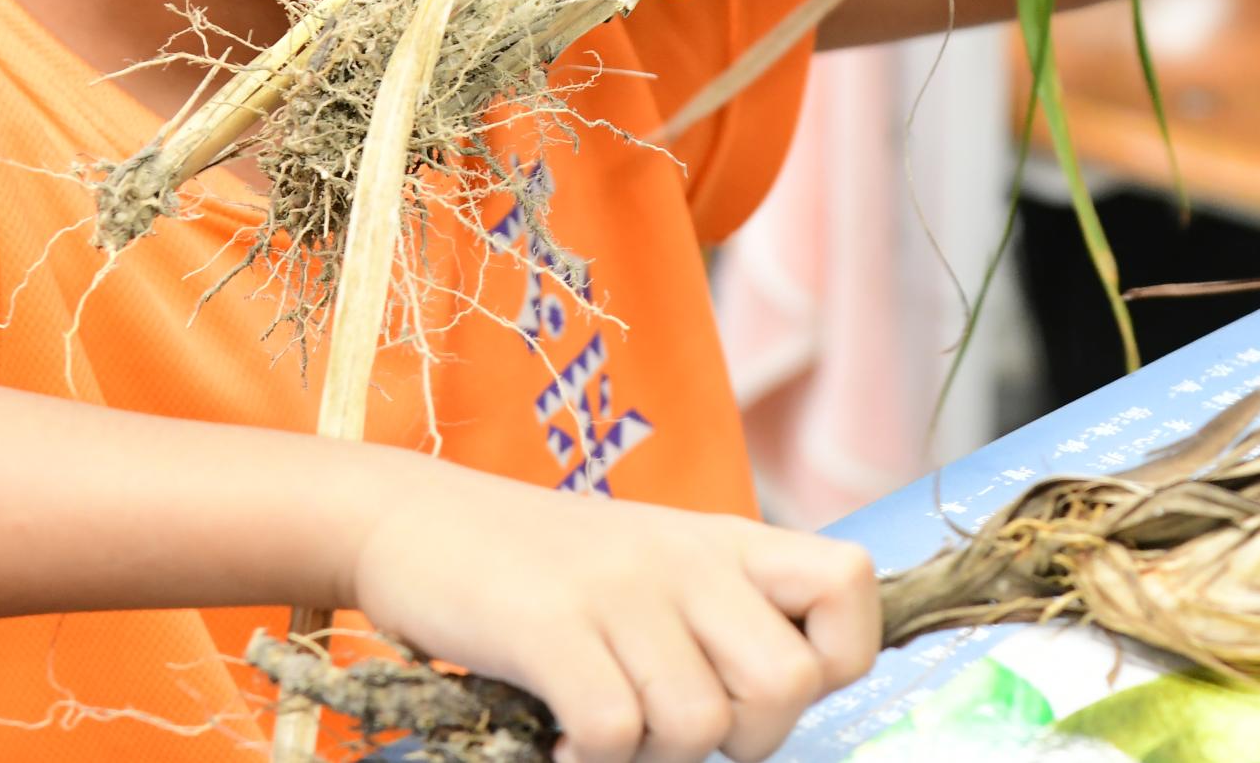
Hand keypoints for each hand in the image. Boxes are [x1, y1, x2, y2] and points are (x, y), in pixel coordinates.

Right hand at [350, 471, 879, 762]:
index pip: (849, 586)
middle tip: (676, 726)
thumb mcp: (654, 564)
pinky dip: (590, 760)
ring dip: (654, 757)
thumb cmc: (541, 566)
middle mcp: (686, 559)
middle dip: (743, 739)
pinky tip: (560, 738)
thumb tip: (785, 693)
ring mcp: (620, 589)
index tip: (758, 684)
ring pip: (699, 724)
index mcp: (724, 542)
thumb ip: (722, 611)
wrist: (410, 520)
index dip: (833, 658)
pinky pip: (616, 733)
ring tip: (603, 729)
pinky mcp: (550, 626)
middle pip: (787, 684)